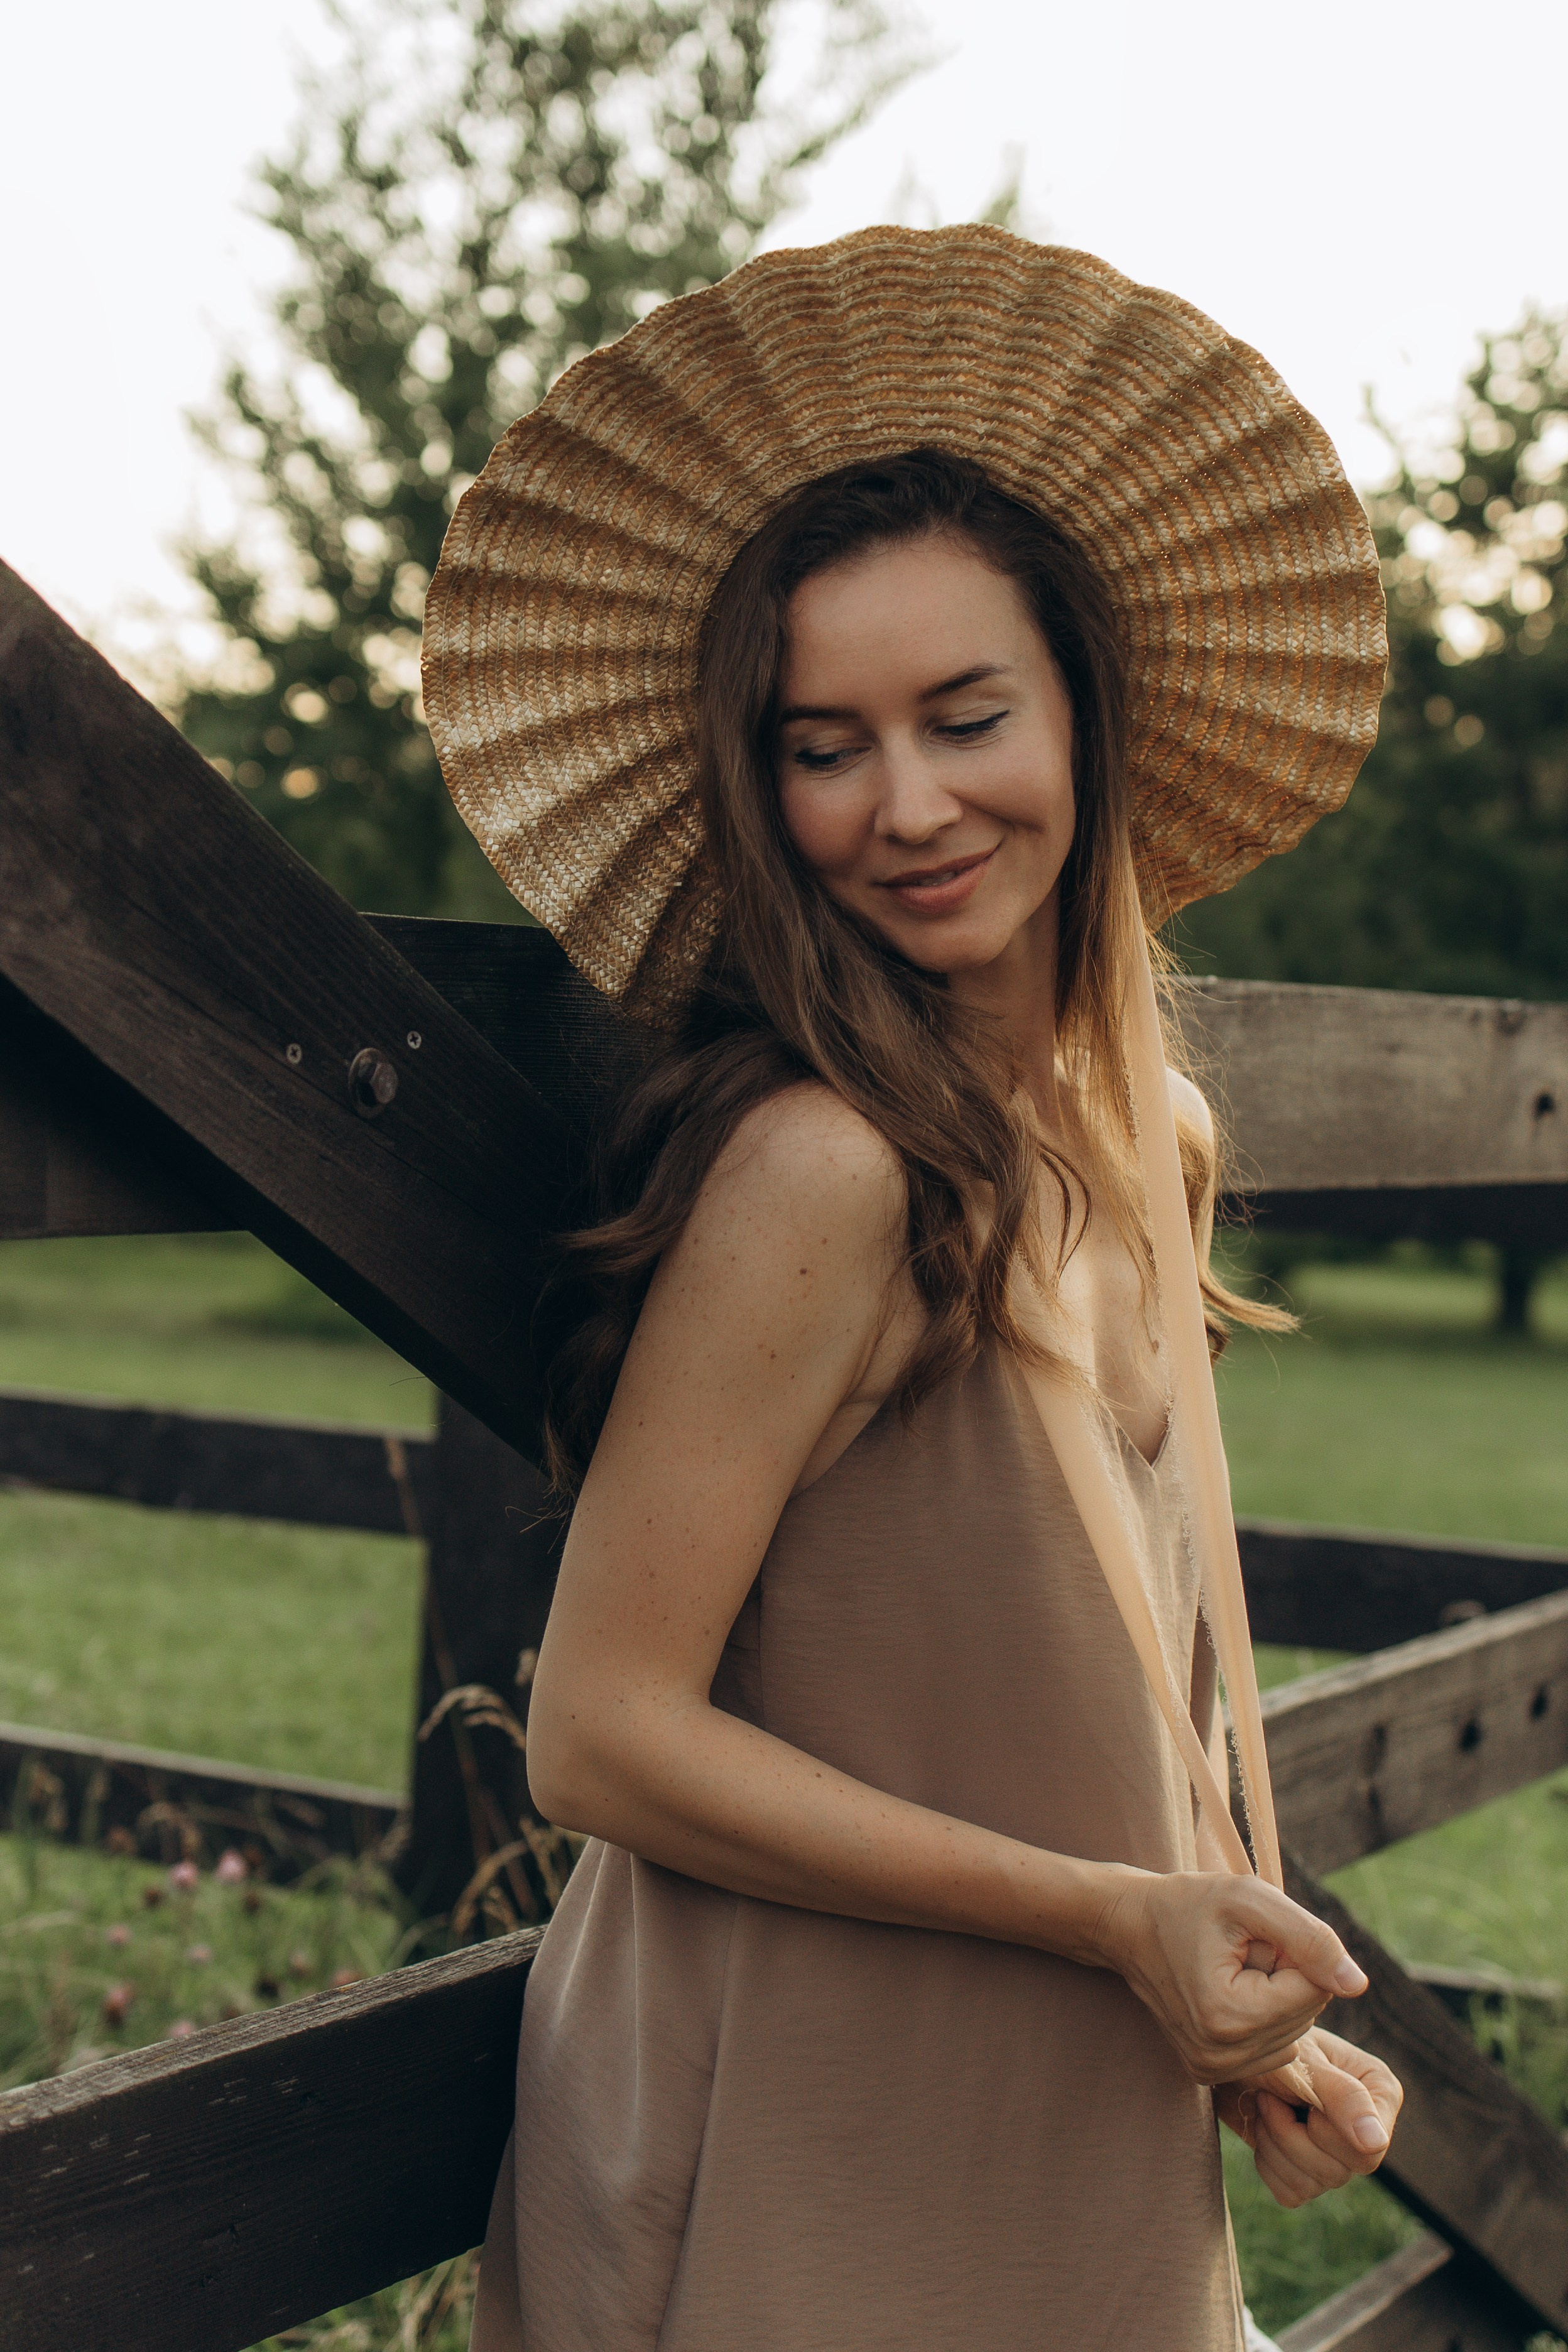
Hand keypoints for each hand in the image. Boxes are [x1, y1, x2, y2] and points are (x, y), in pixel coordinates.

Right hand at [1093, 1870, 1368, 2084]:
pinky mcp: (1211, 2074)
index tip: (1254, 1936)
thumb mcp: (1250, 1899)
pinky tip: (1229, 1992)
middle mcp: (1221, 2058)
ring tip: (1232, 1970)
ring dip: (1277, 1997)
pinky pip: (1273, 2048)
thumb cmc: (1188, 1904)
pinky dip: (1263, 2017)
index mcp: (1230, 2018)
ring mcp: (1214, 2072)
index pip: (1313, 1991)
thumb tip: (1358, 1985)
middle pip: (1305, 2016)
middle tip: (1239, 1950)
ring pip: (1294, 2034)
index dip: (1294, 1952)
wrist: (1129, 1926)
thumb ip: (1311, 1939)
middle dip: (1286, 1976)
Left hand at [1219, 2028, 1402, 2206]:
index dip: (1327, 2133)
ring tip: (1264, 2105)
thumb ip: (1343, 2096)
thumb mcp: (1305, 2061)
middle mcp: (1365, 2131)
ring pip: (1312, 2185)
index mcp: (1379, 2094)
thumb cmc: (1271, 2047)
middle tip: (1270, 2096)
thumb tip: (1376, 2143)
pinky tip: (1262, 2129)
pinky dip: (1267, 2163)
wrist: (1234, 2057)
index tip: (1300, 2098)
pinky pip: (1291, 2194)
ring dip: (1273, 2144)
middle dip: (1290, 2134)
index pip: (1368, 2150)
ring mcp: (1338, 2157)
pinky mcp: (1309, 2175)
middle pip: (1338, 2172)